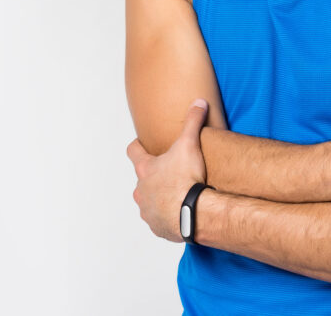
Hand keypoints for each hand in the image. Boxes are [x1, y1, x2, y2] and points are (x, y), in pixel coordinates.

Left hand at [126, 98, 209, 241]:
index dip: (137, 145)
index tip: (142, 143)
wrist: (194, 214)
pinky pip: (158, 220)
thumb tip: (199, 102)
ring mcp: (147, 210)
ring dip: (159, 196)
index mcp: (145, 169)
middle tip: (170, 171)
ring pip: (148, 200)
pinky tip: (181, 212)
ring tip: (176, 194)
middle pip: (141, 178)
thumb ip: (193, 122)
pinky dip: (167, 216)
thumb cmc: (187, 180)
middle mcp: (141, 190)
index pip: (132, 151)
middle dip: (153, 175)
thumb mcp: (190, 145)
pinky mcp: (157, 227)